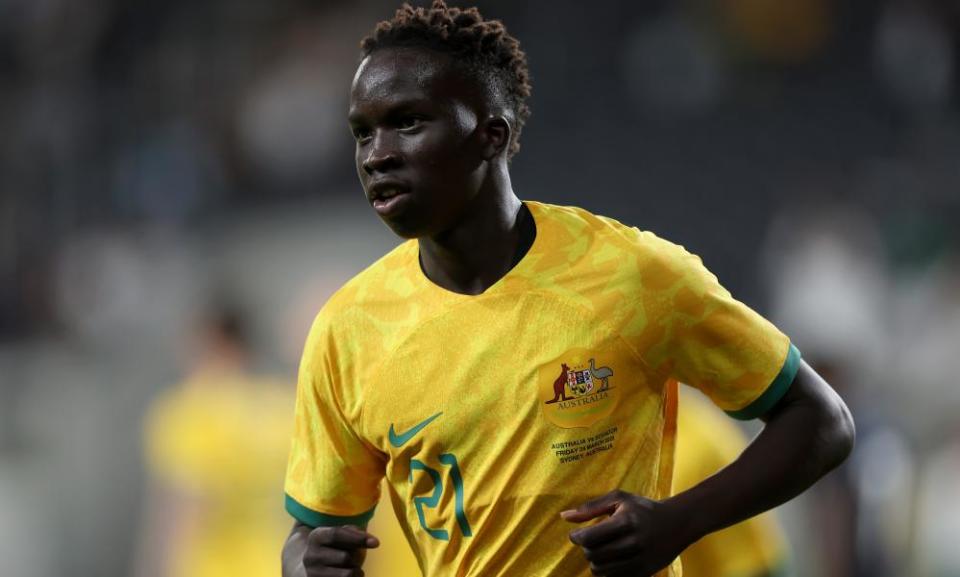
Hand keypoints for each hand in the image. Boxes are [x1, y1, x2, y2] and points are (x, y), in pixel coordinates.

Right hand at [301, 525, 379, 576]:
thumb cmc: (333, 547)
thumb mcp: (339, 535)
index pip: (337, 535)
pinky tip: (350, 576)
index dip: (358, 538)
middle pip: (345, 557)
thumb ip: (354, 532)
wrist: (311, 566)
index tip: (376, 543)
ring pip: (347, 575)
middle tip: (354, 558)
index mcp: (316, 537)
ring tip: (353, 568)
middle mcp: (311, 556)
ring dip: (356, 571)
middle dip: (356, 558)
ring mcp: (313, 574)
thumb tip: (373, 542)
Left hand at [561, 490, 690, 576]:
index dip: (577, 537)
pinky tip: (612, 559)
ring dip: (595, 561)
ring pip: (600, 570)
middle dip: (586, 548)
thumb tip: (564, 517)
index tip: (576, 534)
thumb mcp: (619, 499)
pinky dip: (607, 571)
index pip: (589, 538)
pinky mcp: (643, 574)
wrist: (677, 524)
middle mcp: (634, 543)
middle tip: (591, 541)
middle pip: (593, 555)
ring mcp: (640, 561)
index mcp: (626, 522)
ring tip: (601, 550)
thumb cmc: (643, 508)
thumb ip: (590, 507)